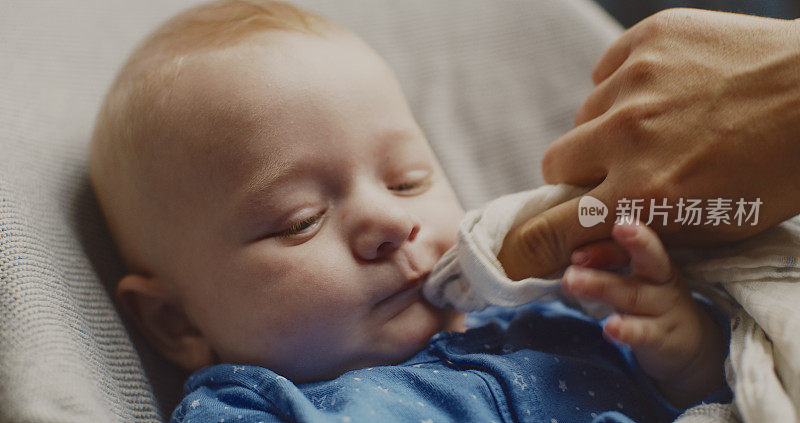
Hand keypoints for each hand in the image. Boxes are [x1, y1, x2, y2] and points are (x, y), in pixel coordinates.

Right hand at [498, 9, 799, 278]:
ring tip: (657, 124)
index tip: (521, 247)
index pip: (551, 229)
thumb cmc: (778, 169)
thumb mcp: (716, 229)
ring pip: (583, 116)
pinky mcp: (648, 38)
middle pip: (554, 164)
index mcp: (645, 194)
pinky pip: (607, 72)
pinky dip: (625, 87)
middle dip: (577, 174)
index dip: (529, 243)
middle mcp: (629, 137)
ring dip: (606, 128)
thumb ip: (641, 237)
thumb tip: (582, 248)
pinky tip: (665, 90)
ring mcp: (636, 81)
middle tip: (614, 170)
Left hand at [561, 222, 725, 406]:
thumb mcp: (633, 276)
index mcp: (652, 258)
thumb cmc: (649, 299)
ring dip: (600, 286)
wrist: (688, 343)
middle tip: (592, 237)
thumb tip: (557, 242)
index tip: (582, 233)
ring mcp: (663, 309)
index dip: (607, 237)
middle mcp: (661, 279)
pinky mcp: (662, 338)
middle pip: (648, 257)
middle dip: (630, 242)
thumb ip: (603, 257)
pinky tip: (609, 328)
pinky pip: (644, 333)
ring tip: (571, 281)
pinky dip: (627, 330)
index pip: (631, 239)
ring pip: (633, 294)